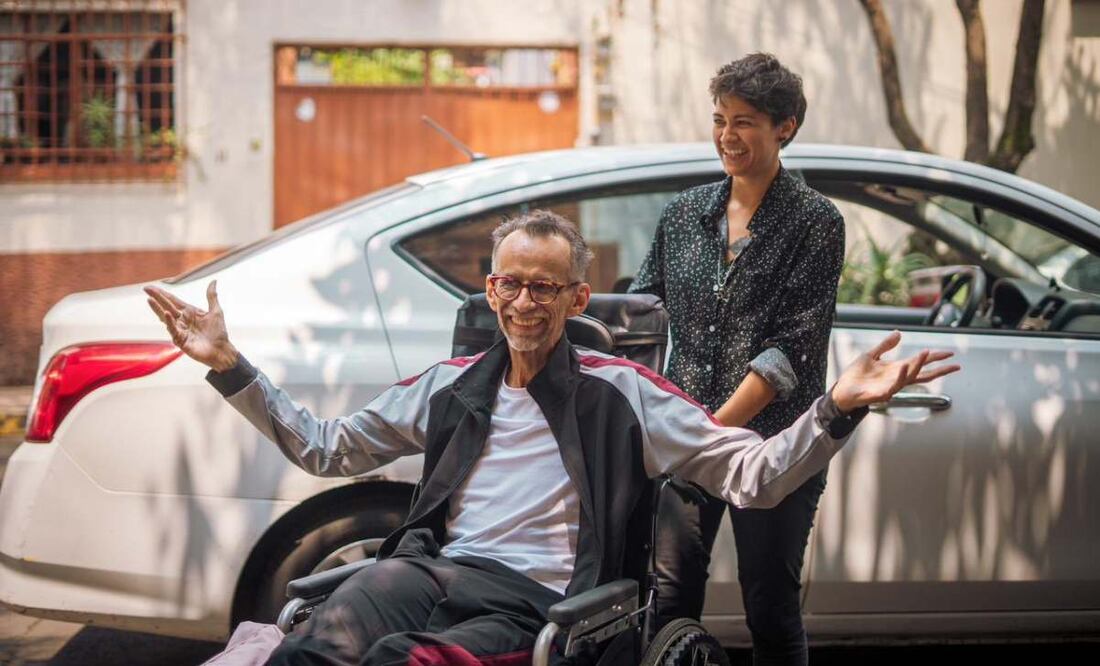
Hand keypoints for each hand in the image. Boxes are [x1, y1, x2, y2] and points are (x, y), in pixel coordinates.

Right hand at [144, 281, 238, 371]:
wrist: (221, 350)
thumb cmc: (219, 333)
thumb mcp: (216, 311)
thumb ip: (211, 296)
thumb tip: (213, 281)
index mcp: (189, 312)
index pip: (173, 300)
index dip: (162, 293)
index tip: (150, 287)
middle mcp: (182, 320)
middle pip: (166, 306)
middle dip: (156, 298)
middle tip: (146, 289)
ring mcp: (180, 330)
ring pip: (166, 317)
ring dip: (158, 309)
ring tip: (150, 300)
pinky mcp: (180, 340)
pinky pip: (173, 330)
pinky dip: (169, 322)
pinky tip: (166, 314)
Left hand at [831, 331, 959, 412]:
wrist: (842, 391)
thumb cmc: (856, 376)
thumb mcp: (871, 355)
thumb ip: (885, 345)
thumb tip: (899, 333)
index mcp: (897, 369)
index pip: (920, 363)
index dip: (935, 358)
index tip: (949, 353)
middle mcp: (897, 378)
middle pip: (923, 373)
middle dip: (939, 369)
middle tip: (955, 364)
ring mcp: (891, 386)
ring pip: (910, 377)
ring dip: (919, 364)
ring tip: (927, 352)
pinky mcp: (881, 393)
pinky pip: (894, 385)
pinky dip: (900, 376)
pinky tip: (904, 366)